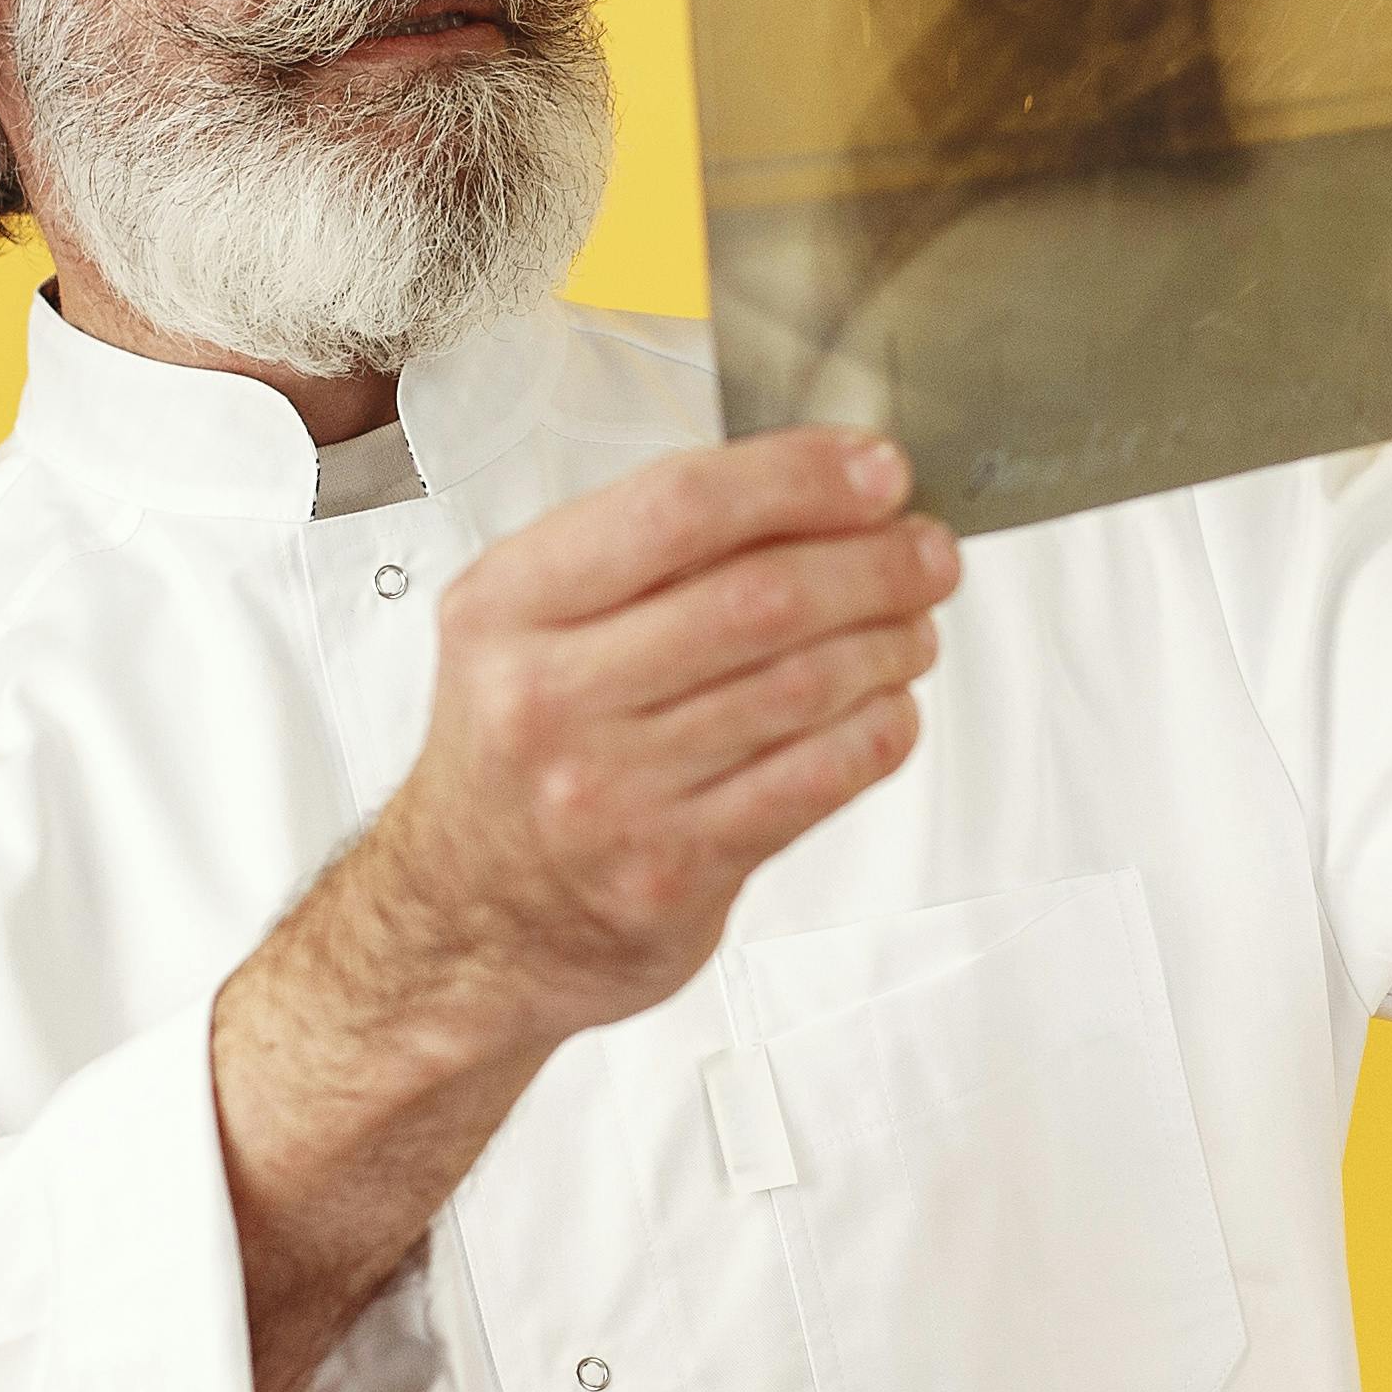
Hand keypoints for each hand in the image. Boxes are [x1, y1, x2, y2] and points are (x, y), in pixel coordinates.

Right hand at [325, 426, 957, 1058]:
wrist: (466, 920)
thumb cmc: (517, 754)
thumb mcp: (526, 625)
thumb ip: (643, 554)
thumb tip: (818, 491)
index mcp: (510, 605)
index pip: (677, 506)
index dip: (800, 478)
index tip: (877, 472)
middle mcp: (549, 695)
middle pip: (757, 597)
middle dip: (873, 564)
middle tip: (926, 555)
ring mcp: (609, 791)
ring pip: (799, 687)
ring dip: (886, 644)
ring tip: (913, 627)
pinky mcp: (672, 871)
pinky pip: (813, 781)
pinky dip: (876, 732)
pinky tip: (890, 708)